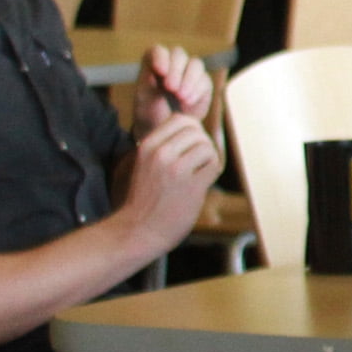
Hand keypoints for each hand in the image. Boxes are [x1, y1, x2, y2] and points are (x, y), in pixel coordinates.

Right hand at [116, 112, 220, 256]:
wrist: (137, 231)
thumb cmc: (143, 199)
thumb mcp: (142, 163)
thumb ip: (161, 144)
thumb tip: (192, 125)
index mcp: (147, 146)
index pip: (181, 119)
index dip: (191, 131)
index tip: (188, 148)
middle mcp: (160, 154)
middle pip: (196, 130)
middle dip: (201, 144)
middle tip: (196, 162)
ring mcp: (176, 170)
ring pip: (207, 146)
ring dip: (207, 159)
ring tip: (196, 174)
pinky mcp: (191, 186)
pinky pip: (214, 165)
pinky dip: (211, 173)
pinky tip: (200, 185)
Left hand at [133, 43, 211, 133]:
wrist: (164, 130)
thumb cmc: (149, 112)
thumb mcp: (143, 98)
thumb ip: (148, 82)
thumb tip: (158, 70)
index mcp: (154, 62)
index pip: (158, 50)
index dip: (161, 58)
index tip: (160, 72)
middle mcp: (173, 63)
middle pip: (178, 54)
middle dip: (175, 70)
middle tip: (171, 88)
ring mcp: (190, 72)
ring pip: (195, 64)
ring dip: (189, 79)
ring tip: (181, 97)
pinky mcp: (203, 84)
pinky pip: (204, 80)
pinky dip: (197, 90)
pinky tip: (188, 102)